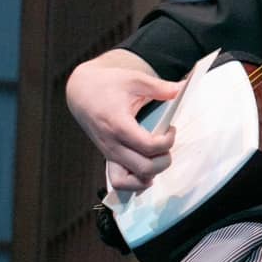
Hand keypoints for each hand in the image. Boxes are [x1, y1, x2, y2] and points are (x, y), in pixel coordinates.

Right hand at [65, 49, 178, 191]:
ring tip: (157, 158)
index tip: (171, 128)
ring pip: (127, 182)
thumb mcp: (134, 79)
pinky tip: (147, 170)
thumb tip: (181, 89)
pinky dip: (134, 182)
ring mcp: (107, 153)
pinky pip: (118, 181)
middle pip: (143, 168)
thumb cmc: (108, 84)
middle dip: (164, 160)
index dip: (167, 141)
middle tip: (166, 143)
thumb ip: (159, 87)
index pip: (148, 146)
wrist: (81, 92)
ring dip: (149, 175)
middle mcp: (111, 144)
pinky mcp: (107, 157)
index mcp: (118, 124)